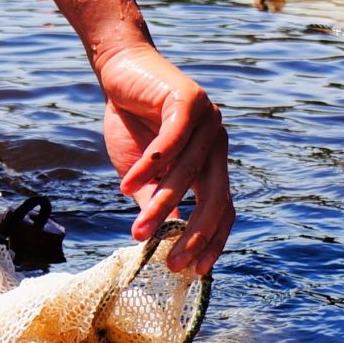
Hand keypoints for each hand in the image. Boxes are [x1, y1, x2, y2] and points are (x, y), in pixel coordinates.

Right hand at [96, 43, 232, 273]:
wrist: (119, 72)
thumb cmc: (131, 124)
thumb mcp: (142, 175)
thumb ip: (156, 203)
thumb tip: (163, 244)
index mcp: (213, 162)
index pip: (224, 209)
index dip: (213, 240)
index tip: (195, 270)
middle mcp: (217, 143)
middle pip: (216, 197)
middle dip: (195, 234)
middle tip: (173, 262)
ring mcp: (208, 120)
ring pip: (187, 174)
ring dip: (160, 205)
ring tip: (138, 230)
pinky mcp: (188, 100)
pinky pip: (171, 143)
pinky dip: (149, 166)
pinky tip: (128, 184)